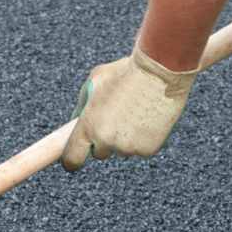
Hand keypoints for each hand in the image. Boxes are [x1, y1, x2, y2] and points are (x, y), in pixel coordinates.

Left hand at [60, 45, 199, 171]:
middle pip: (100, 153)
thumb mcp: (96, 80)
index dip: (72, 159)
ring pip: (123, 149)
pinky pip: (142, 148)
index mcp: (88, 126)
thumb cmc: (125, 72)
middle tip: (117, 119)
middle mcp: (106, 141)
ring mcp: (128, 147)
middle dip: (105, 141)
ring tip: (137, 112)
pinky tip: (149, 118)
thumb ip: (83, 103)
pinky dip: (145, 138)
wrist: (159, 72)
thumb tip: (76, 120)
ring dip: (127, 137)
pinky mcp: (147, 149)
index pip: (72, 157)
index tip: (74, 160)